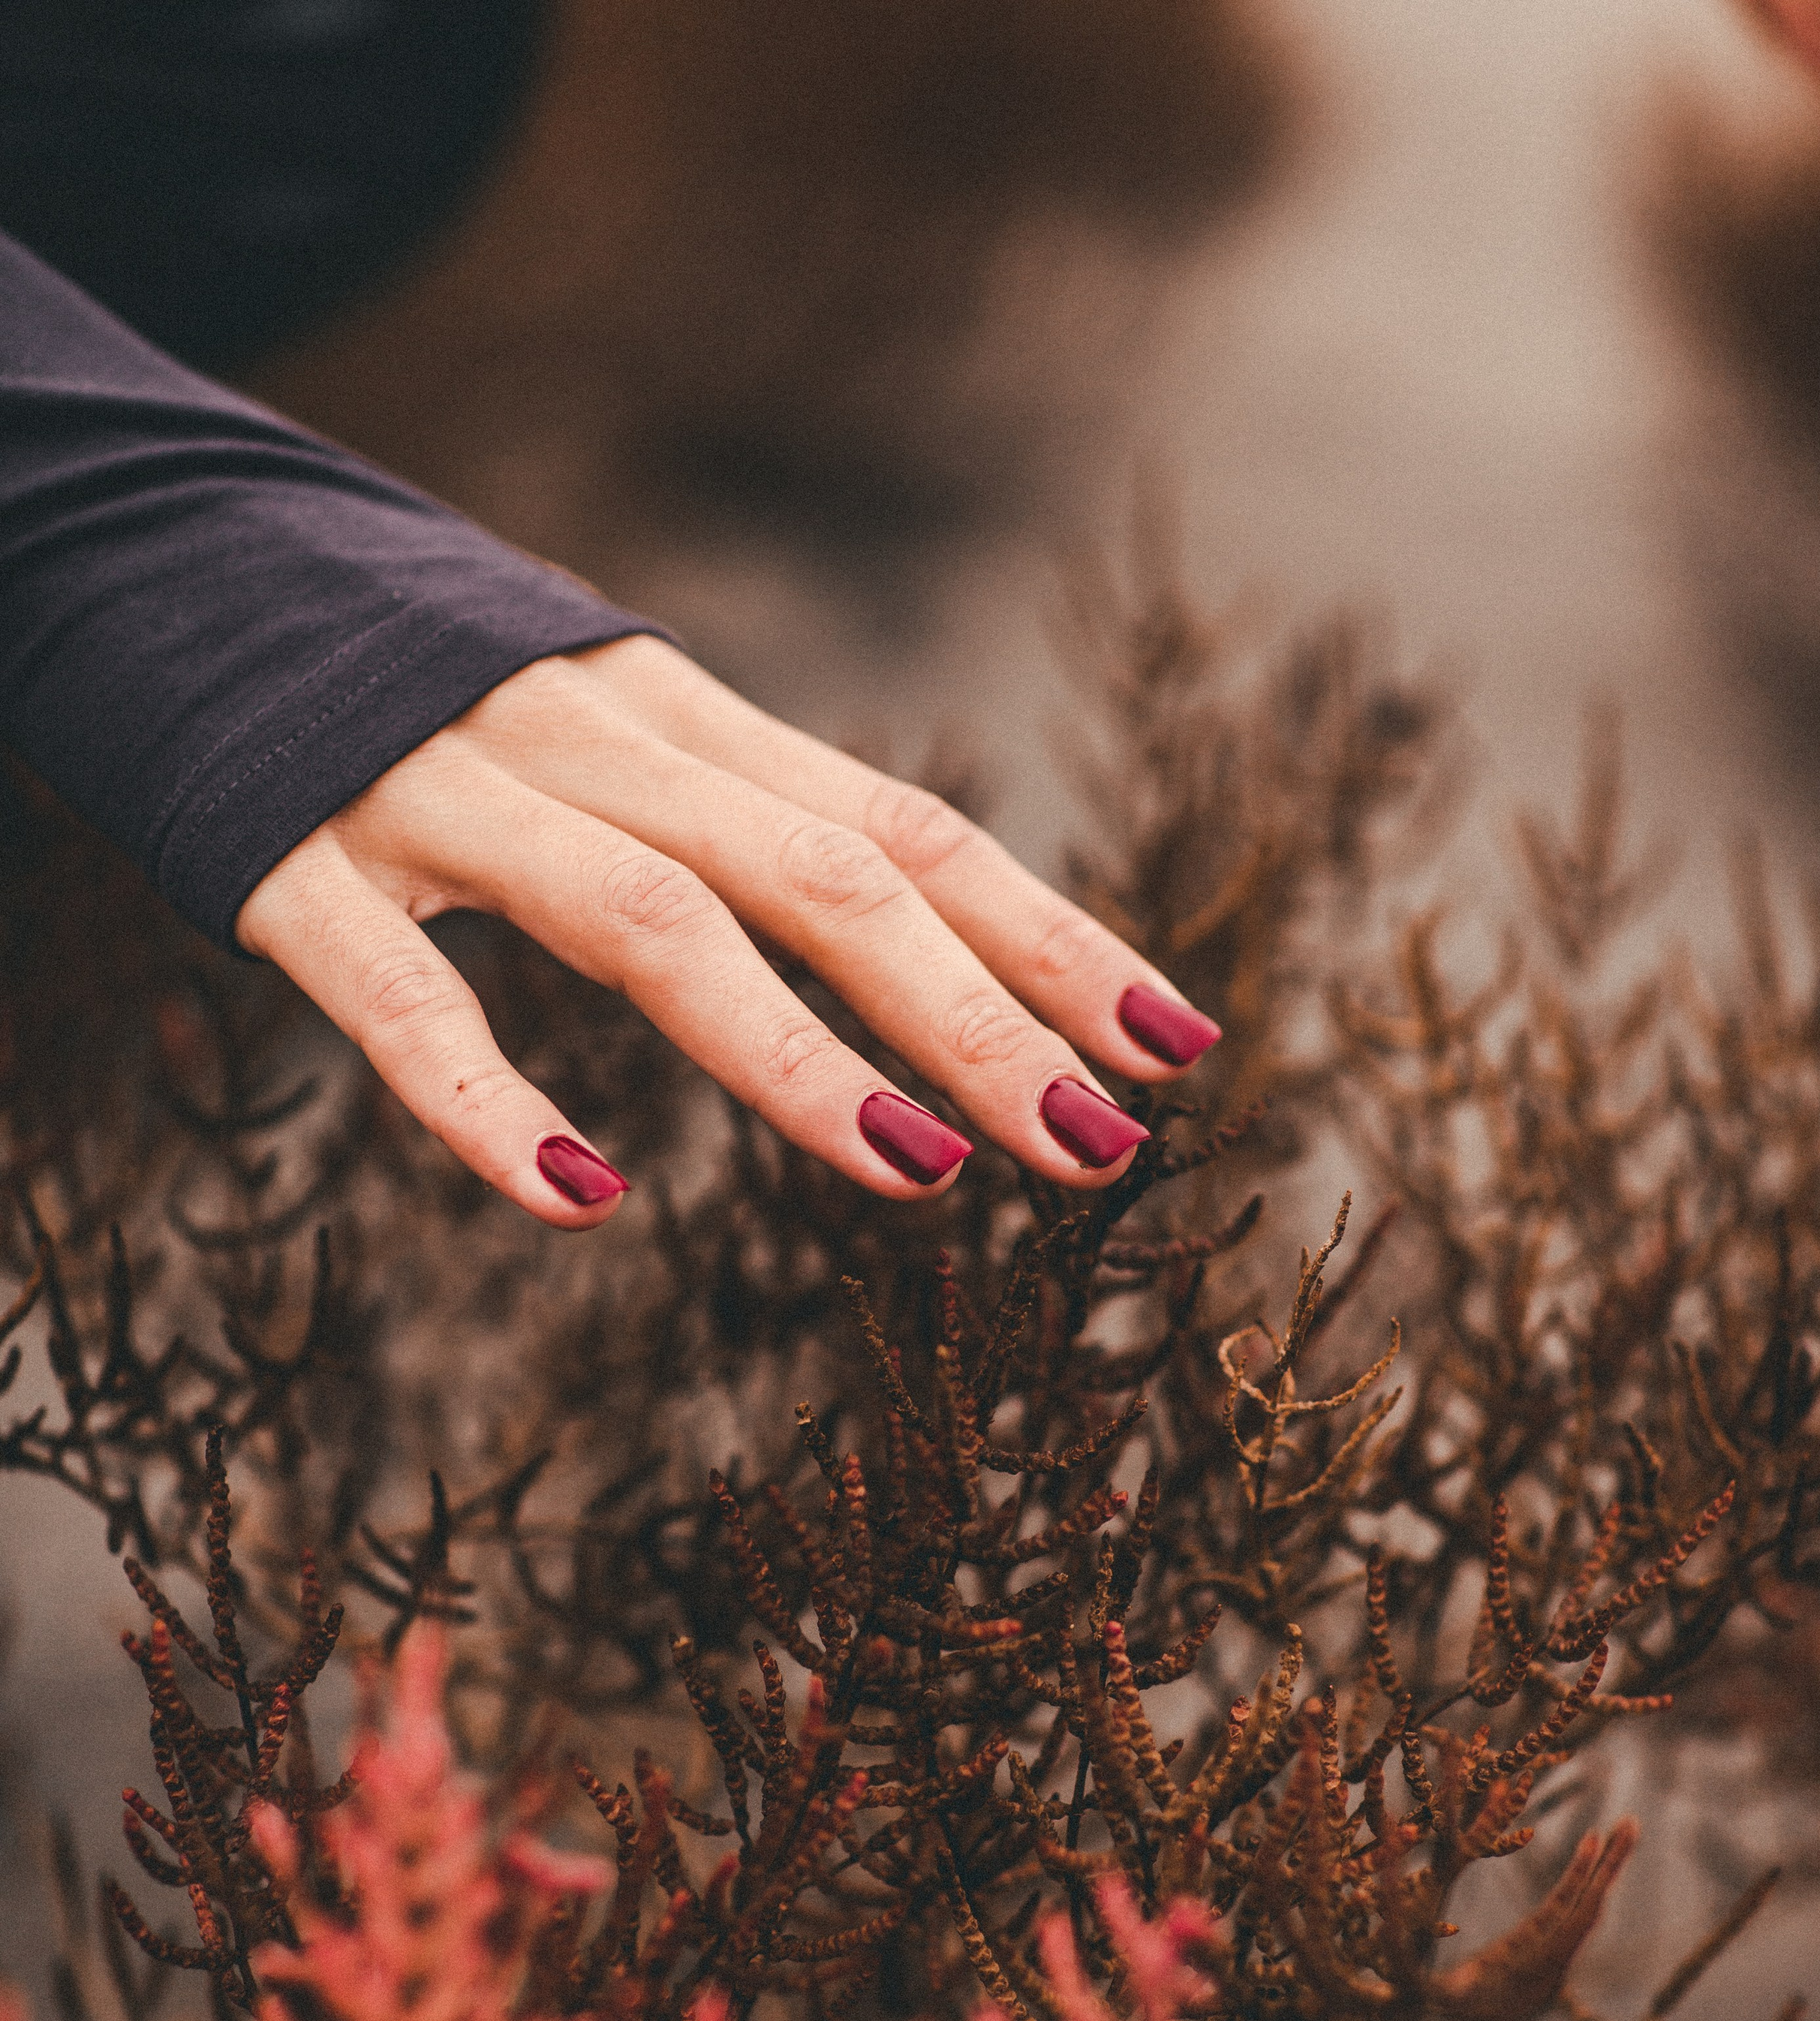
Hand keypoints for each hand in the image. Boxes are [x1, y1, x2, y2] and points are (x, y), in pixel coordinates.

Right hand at [234, 636, 1218, 1227]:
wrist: (162, 538)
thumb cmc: (422, 676)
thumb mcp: (614, 728)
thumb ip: (743, 812)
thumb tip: (916, 923)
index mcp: (682, 722)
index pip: (905, 826)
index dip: (1048, 933)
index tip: (1176, 1042)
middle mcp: (594, 747)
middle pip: (822, 872)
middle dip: (977, 1011)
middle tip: (1098, 1141)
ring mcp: (444, 800)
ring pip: (649, 921)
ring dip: (796, 1051)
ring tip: (922, 1169)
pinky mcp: (296, 866)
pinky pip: (400, 996)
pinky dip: (484, 1101)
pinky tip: (573, 1201)